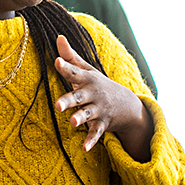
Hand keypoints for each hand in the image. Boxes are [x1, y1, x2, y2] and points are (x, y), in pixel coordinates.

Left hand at [51, 35, 151, 158]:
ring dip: (80, 118)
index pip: (74, 72)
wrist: (127, 105)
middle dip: (69, 101)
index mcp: (86, 80)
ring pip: (87, 115)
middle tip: (57, 106)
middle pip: (78, 97)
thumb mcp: (87, 70)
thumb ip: (70, 56)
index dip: (66, 67)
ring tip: (72, 122)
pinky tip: (84, 148)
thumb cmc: (98, 85)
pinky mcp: (102, 124)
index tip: (57, 61)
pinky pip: (96, 133)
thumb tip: (58, 36)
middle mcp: (92, 94)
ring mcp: (98, 110)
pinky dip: (91, 141)